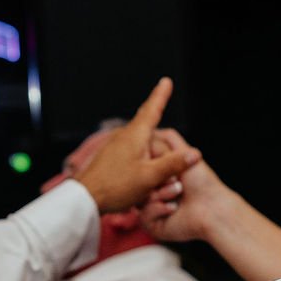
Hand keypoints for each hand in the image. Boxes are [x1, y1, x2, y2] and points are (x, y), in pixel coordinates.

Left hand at [66, 79, 201, 213]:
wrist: (85, 198)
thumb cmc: (116, 186)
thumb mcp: (150, 177)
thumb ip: (173, 164)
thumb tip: (194, 153)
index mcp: (135, 135)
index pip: (152, 109)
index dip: (161, 95)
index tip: (166, 81)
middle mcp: (125, 136)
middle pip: (153, 136)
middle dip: (164, 152)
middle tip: (167, 177)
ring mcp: (117, 147)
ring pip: (145, 150)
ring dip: (154, 165)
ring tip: (154, 186)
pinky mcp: (113, 159)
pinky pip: (136, 159)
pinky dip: (144, 170)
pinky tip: (143, 185)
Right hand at [138, 128, 230, 243]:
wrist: (211, 207)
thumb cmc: (201, 181)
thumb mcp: (182, 152)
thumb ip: (163, 139)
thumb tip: (144, 134)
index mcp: (159, 175)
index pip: (139, 166)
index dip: (147, 163)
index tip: (160, 162)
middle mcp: (153, 191)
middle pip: (136, 183)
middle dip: (157, 179)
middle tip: (176, 180)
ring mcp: (152, 208)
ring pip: (138, 199)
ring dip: (160, 193)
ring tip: (178, 193)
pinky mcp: (153, 224)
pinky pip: (143, 215)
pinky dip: (158, 208)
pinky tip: (173, 208)